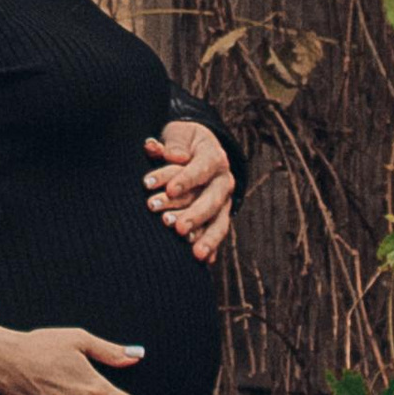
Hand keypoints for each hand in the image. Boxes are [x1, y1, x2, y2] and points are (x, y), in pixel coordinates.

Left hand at [146, 118, 235, 261]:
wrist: (197, 148)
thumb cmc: (183, 141)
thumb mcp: (179, 134)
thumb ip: (174, 144)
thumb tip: (174, 155)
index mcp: (214, 157)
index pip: (201, 169)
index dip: (186, 179)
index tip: (170, 190)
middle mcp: (223, 181)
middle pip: (211, 200)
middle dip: (192, 214)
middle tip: (170, 224)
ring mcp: (223, 201)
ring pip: (218, 221)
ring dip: (204, 236)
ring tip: (192, 252)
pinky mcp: (218, 216)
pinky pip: (216, 232)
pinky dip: (210, 247)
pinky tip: (204, 261)